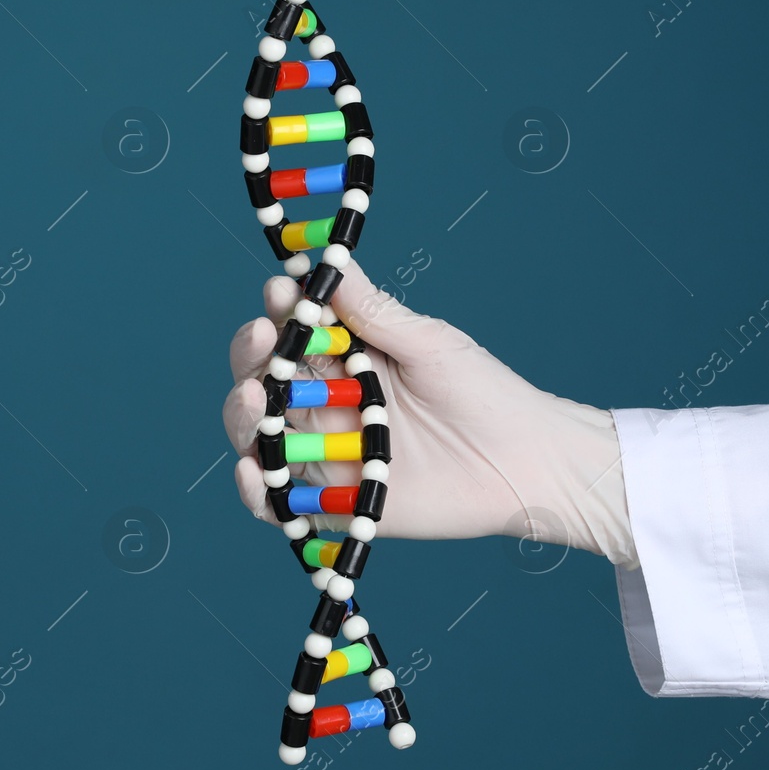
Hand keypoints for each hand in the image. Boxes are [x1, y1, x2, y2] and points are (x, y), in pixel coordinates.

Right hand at [221, 258, 635, 563]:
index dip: (279, 310)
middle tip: (262, 340)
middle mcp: (328, 404)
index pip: (294, 331)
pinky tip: (251, 470)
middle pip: (264, 378)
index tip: (280, 293)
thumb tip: (329, 265)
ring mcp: (326, 453)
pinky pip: (278, 501)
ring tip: (254, 398)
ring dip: (242, 413)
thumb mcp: (428, 344)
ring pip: (259, 434)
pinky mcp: (334, 503)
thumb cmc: (485, 394)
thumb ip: (375, 313)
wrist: (526, 464)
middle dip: (251, 356)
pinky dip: (254, 489)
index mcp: (348, 360)